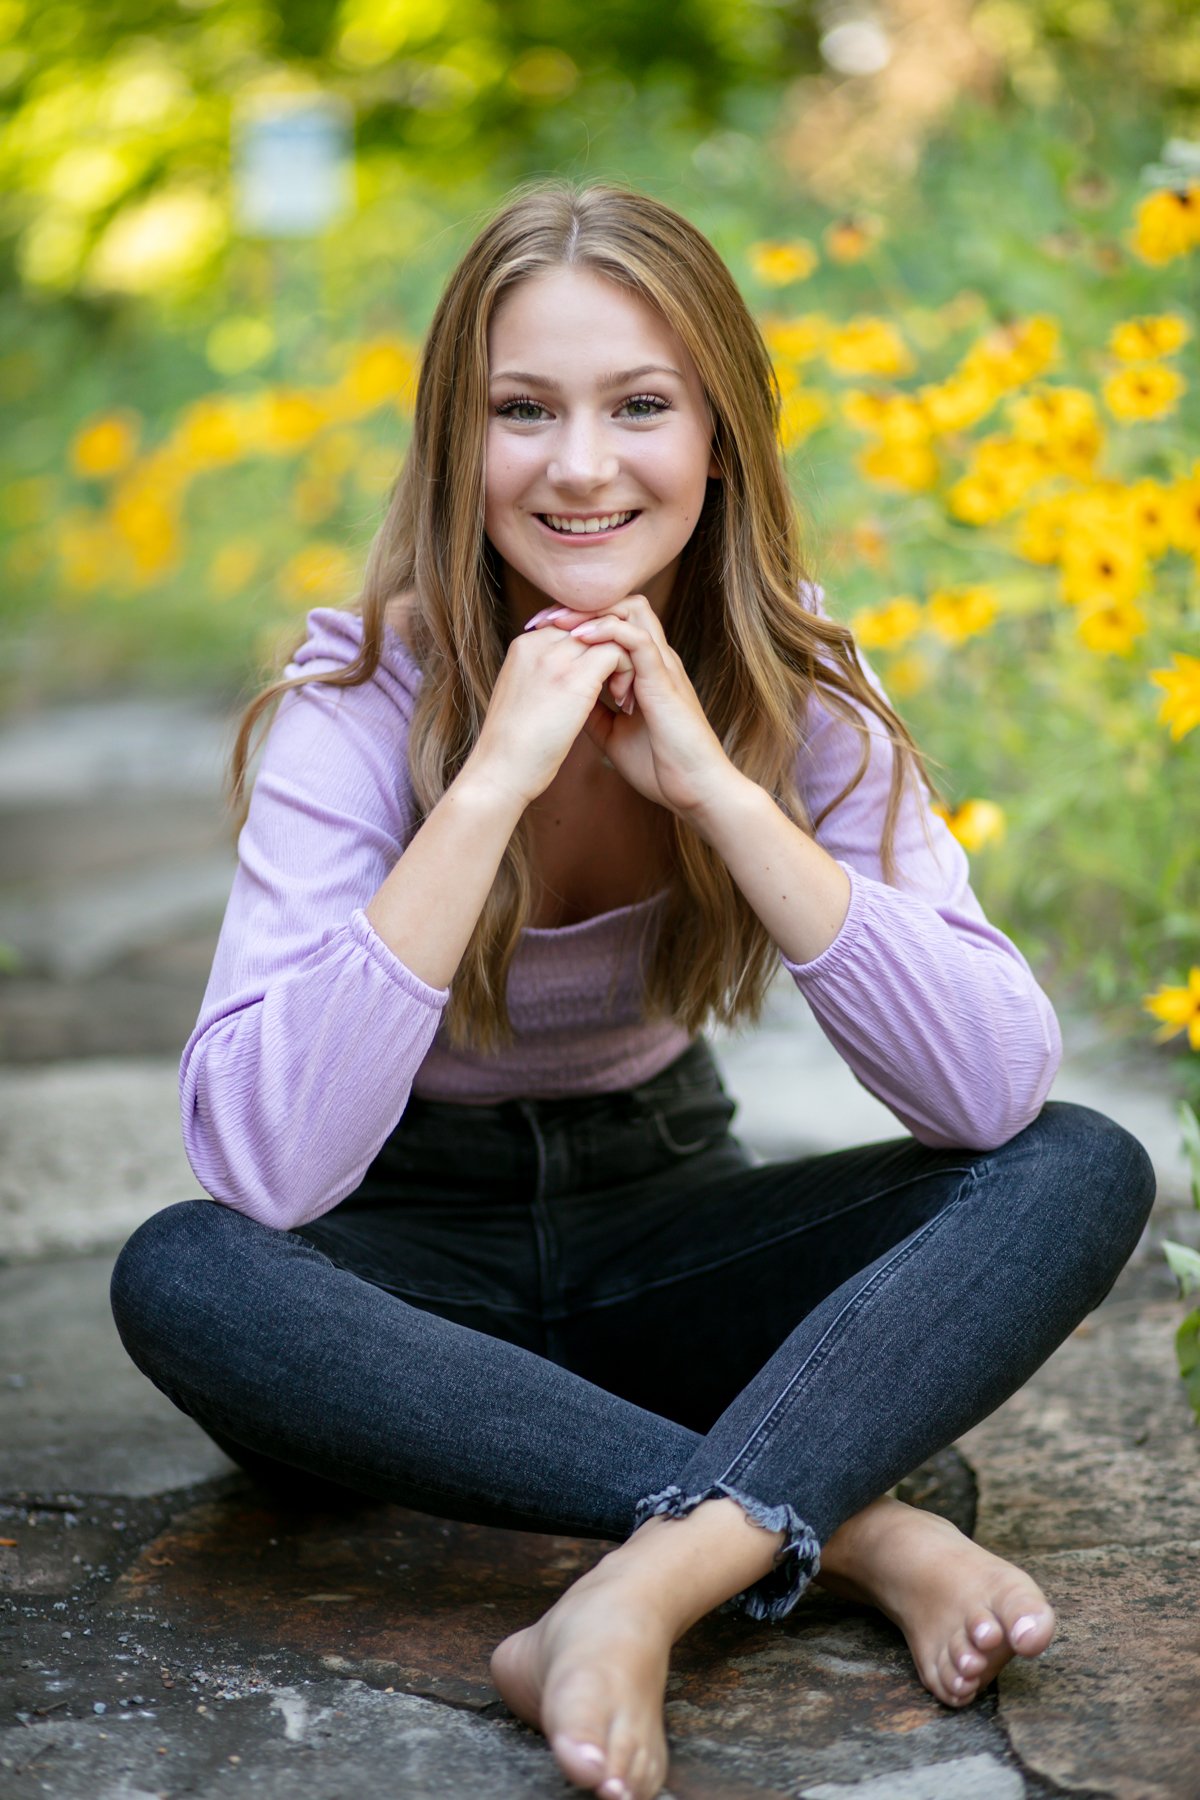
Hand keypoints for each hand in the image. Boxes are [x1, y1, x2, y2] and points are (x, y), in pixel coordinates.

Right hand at [467, 613, 634, 806]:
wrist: (499, 772)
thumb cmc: (512, 747)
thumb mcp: (524, 697)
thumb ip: (543, 676)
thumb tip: (570, 678)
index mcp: (524, 646)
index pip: (573, 625)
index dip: (594, 648)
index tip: (602, 680)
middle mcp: (538, 643)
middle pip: (591, 624)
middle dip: (611, 651)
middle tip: (618, 687)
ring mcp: (555, 658)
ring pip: (608, 634)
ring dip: (623, 662)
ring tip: (622, 697)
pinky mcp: (575, 677)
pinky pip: (617, 652)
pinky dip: (628, 673)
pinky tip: (622, 702)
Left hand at [525, 597, 740, 818]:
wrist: (691, 790)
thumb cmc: (658, 766)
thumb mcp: (611, 734)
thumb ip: (593, 711)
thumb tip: (564, 700)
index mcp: (644, 670)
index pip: (613, 622)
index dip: (577, 618)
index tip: (540, 627)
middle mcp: (655, 660)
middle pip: (622, 605)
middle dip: (582, 605)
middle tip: (547, 618)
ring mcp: (662, 666)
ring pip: (631, 611)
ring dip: (592, 612)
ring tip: (559, 622)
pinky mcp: (665, 680)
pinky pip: (638, 639)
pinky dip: (608, 631)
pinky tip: (581, 638)